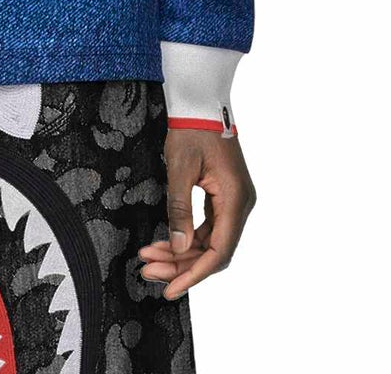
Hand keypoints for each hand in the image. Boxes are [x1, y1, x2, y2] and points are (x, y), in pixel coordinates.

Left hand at [137, 128, 256, 297]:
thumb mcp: (180, 168)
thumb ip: (180, 209)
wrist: (200, 102)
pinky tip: (164, 243)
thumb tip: (178, 247)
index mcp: (235, 198)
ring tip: (149, 259)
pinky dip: (186, 237)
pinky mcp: (224, 197)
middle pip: (213, 250)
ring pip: (209, 241)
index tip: (172, 289)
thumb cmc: (191, 129)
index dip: (195, 273)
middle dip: (181, 264)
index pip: (219, 250)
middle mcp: (241, 204)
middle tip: (149, 271)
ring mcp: (234, 201)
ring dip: (181, 252)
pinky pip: (208, 227)